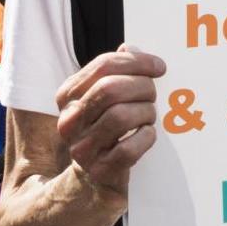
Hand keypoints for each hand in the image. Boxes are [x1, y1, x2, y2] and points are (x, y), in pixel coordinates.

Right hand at [56, 44, 165, 202]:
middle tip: (152, 94)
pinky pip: (129, 149)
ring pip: (121, 117)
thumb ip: (113, 73)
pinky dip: (145, 138)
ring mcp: (82, 147)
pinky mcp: (100, 169)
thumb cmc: (104, 129)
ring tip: (148, 115)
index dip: (137, 62)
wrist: (93, 177)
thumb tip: (131, 49)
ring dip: (145, 112)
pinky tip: (146, 134)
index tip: (159, 66)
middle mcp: (70, 120)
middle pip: (111, 89)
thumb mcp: (101, 98)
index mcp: (68, 95)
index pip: (103, 65)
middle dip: (142, 87)